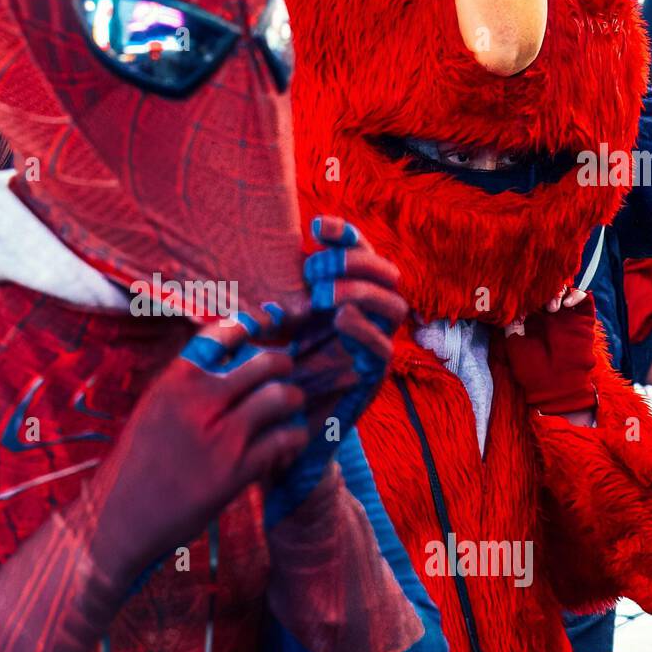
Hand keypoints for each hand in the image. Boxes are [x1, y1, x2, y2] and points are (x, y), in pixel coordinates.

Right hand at [87, 314, 308, 580]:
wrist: (121, 518)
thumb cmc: (135, 465)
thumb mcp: (152, 411)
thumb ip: (187, 388)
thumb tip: (230, 366)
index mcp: (174, 381)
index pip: (223, 333)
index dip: (250, 326)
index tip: (264, 327)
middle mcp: (199, 402)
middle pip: (264, 363)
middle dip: (282, 363)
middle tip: (285, 371)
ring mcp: (221, 436)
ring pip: (281, 399)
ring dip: (294, 401)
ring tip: (292, 408)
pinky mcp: (237, 472)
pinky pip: (284, 441)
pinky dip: (294, 438)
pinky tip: (288, 444)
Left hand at [286, 217, 408, 424]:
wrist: (279, 427)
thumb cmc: (275, 369)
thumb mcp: (272, 324)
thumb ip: (275, 294)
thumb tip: (257, 258)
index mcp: (348, 296)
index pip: (359, 255)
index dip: (345, 235)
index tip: (317, 224)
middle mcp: (367, 317)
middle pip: (387, 274)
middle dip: (355, 261)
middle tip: (314, 268)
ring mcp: (374, 347)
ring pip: (394, 307)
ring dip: (362, 291)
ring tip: (323, 294)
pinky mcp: (372, 377)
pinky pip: (383, 349)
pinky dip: (365, 329)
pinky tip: (341, 317)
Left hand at [502, 291, 597, 415]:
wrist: (557, 388)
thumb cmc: (532, 370)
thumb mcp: (515, 347)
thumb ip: (511, 328)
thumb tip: (510, 310)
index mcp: (532, 320)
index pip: (530, 297)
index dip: (526, 294)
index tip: (520, 299)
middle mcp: (549, 315)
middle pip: (546, 290)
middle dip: (542, 291)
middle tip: (539, 303)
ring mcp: (567, 316)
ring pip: (564, 290)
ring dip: (558, 292)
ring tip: (552, 307)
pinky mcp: (583, 320)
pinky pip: (583, 299)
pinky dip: (576, 294)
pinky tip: (567, 303)